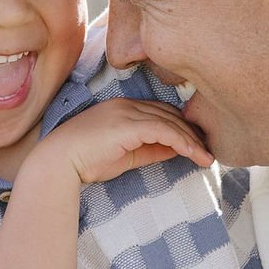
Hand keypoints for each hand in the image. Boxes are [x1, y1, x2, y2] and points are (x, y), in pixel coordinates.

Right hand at [28, 95, 210, 188]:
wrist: (58, 163)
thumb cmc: (86, 162)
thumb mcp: (126, 157)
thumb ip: (151, 150)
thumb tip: (177, 150)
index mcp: (123, 108)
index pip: (161, 113)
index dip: (182, 127)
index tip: (198, 144)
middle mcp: (127, 104)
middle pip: (170, 114)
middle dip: (192, 132)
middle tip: (209, 151)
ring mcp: (127, 112)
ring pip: (170, 121)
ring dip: (192, 140)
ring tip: (207, 158)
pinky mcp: (128, 124)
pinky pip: (164, 130)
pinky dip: (182, 142)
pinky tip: (194, 154)